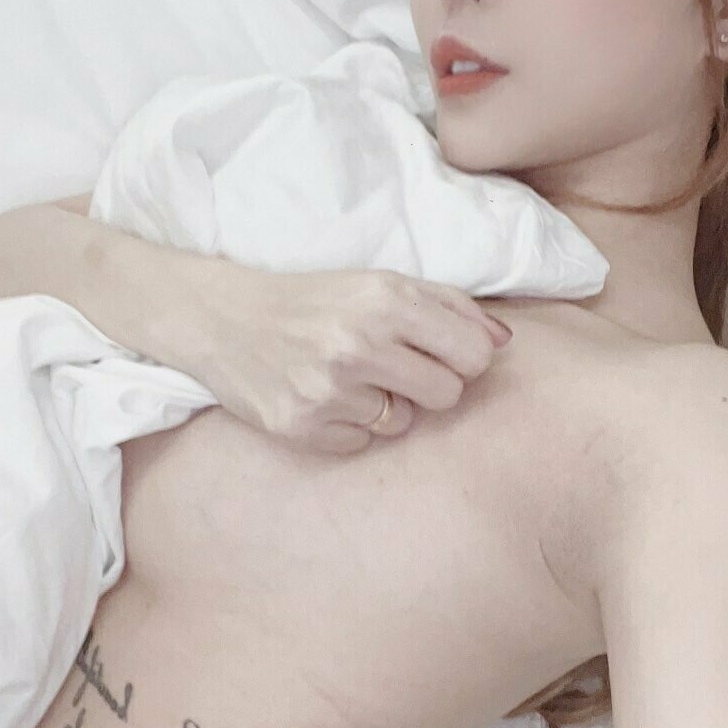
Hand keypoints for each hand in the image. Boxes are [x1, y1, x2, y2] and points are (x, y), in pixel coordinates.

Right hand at [172, 261, 512, 453]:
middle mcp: (358, 344)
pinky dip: (349, 425)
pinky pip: (362, 443)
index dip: (465, 357)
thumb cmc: (314, 300)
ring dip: (386, 405)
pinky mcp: (302, 426)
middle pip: (448, 394)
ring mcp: (328, 390)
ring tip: (350, 378)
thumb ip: (448, 305)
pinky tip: (324, 397)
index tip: (442, 352)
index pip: (475, 354)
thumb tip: (503, 341)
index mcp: (386, 300)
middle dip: (430, 384)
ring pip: (404, 423)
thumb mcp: (380, 284)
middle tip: (396, 368)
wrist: (224, 319)